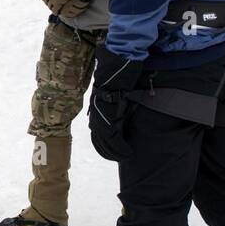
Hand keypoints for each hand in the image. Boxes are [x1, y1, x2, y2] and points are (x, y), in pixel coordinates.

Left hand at [88, 47, 143, 161]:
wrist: (118, 68)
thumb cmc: (119, 78)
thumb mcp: (117, 97)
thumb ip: (117, 108)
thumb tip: (122, 118)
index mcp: (97, 111)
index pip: (97, 134)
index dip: (104, 146)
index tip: (114, 152)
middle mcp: (96, 115)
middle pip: (99, 141)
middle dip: (109, 152)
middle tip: (121, 157)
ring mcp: (101, 116)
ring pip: (106, 142)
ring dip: (116, 152)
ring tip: (126, 156)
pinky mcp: (109, 115)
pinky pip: (113, 138)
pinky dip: (120, 148)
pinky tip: (128, 153)